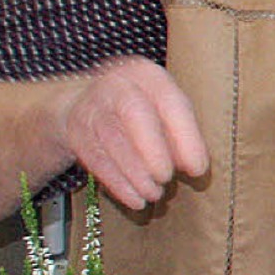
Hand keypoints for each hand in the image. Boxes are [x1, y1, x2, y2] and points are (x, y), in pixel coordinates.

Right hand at [56, 56, 208, 209]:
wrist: (87, 105)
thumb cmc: (140, 112)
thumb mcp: (163, 112)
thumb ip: (181, 136)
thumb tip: (195, 166)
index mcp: (147, 74)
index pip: (170, 101)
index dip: (186, 136)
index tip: (197, 168)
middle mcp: (117, 83)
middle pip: (135, 113)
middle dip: (154, 150)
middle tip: (167, 178)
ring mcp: (92, 106)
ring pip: (113, 139)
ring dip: (136, 173)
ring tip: (154, 194)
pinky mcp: (76, 132)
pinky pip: (97, 160)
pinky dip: (118, 183)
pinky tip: (135, 199)